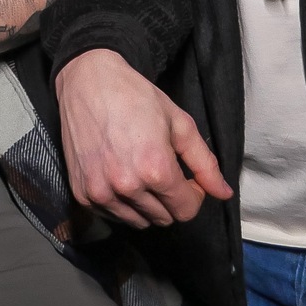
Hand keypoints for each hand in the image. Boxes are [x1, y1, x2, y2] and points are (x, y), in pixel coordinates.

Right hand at [54, 48, 231, 229]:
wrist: (89, 83)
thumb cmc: (136, 98)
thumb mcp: (180, 124)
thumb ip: (205, 164)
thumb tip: (224, 194)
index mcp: (155, 169)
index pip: (186, 211)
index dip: (193, 195)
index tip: (187, 179)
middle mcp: (127, 187)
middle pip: (164, 219)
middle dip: (170, 200)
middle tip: (163, 171)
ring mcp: (101, 193)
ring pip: (139, 222)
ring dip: (146, 205)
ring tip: (141, 173)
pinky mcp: (82, 194)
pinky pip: (112, 216)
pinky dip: (122, 204)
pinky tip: (120, 175)